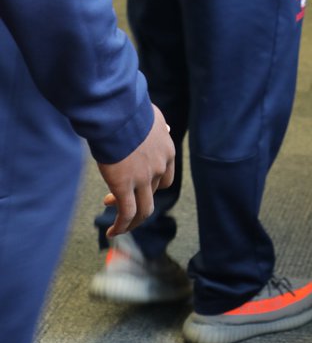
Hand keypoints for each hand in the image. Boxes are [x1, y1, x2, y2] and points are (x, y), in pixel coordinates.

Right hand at [97, 105, 174, 236]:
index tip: (137, 186)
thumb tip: (166, 129)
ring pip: (142, 210)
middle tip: (119, 201)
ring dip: (131, 222)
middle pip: (152, 195)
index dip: (151, 186)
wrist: (117, 113)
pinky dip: (121, 225)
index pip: (165, 179)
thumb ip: (159, 127)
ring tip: (119, 228)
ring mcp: (143, 179)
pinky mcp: (123, 187)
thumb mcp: (153, 117)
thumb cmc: (130, 111)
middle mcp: (159, 168)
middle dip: (137, 201)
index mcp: (167, 152)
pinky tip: (112, 231)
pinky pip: (125, 213)